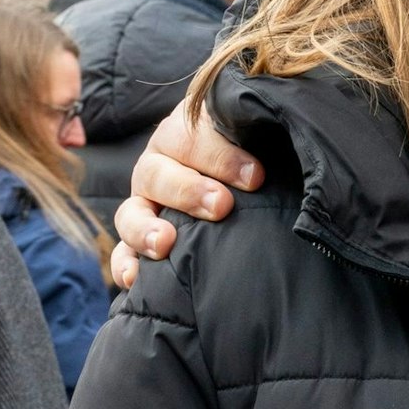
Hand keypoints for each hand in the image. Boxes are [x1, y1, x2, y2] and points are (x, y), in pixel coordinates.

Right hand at [110, 101, 261, 288]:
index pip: (194, 137)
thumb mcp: (254, 130)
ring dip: (146, 229)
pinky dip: (125, 263)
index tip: (255, 177)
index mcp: (185, 130)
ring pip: (132, 212)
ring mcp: (146, 200)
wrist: (242, 164)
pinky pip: (122, 250)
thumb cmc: (252, 144)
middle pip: (159, 174)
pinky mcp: (140, 234)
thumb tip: (285, 137)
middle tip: (221, 206)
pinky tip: (133, 278)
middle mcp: (160, 163)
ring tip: (166, 243)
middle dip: (189, 191)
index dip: (222, 157)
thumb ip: (262, 131)